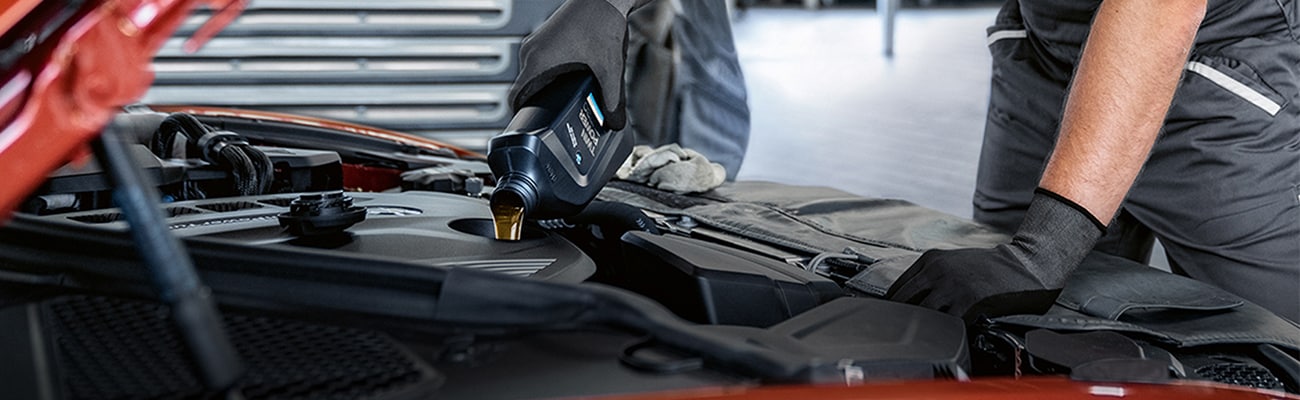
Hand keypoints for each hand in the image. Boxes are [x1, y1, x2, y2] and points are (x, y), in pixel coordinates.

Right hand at [509, 0, 630, 129]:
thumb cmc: (601, 22)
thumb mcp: (610, 70)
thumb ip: (612, 101)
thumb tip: (614, 122)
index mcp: (538, 61)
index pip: (515, 98)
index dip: (520, 116)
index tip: (531, 126)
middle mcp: (531, 51)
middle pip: (525, 89)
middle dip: (539, 104)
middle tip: (557, 115)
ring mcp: (535, 43)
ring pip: (532, 75)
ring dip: (545, 88)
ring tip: (565, 96)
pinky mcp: (543, 38)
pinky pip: (538, 63)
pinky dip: (549, 74)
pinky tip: (569, 77)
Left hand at [887, 189, 1105, 322]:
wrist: (1024, 263)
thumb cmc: (988, 267)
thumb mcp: (952, 263)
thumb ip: (930, 278)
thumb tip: (907, 303)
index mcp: (930, 259)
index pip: (896, 289)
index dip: (892, 309)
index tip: (894, 321)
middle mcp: (937, 270)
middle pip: (903, 303)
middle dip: (903, 320)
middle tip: (906, 334)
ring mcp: (952, 286)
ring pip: (922, 315)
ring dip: (923, 328)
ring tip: (928, 337)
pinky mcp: (969, 301)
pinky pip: (947, 324)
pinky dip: (946, 332)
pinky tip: (950, 335)